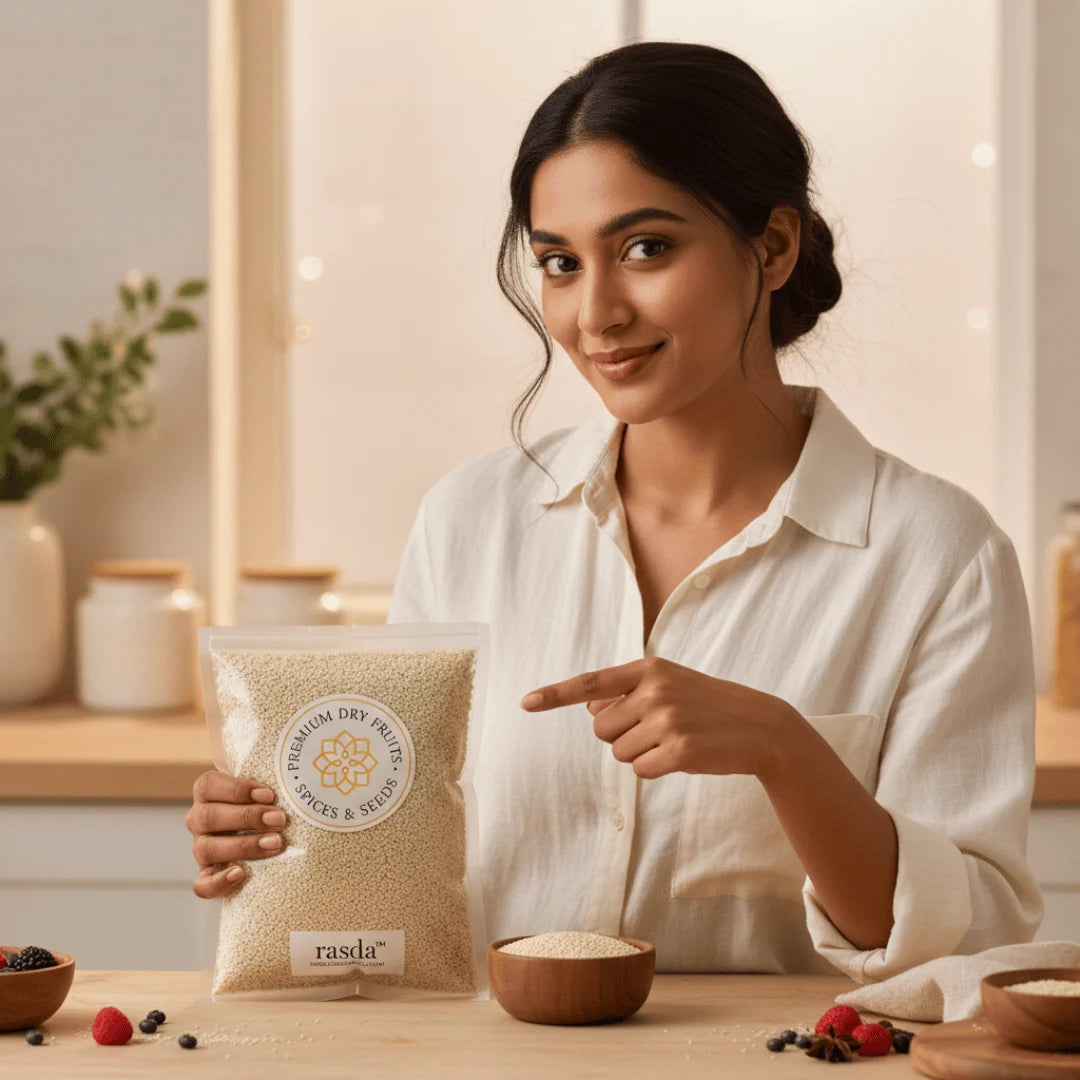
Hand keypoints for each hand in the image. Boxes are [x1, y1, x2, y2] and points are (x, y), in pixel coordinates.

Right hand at [185, 770, 289, 898]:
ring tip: (275, 843)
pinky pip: (202, 885)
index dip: (237, 789)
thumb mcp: (266, 786)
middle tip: (279, 819)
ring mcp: (201, 847)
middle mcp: (199, 819)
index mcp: (207, 792)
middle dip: (248, 817)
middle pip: (209, 817)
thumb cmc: (268, 801)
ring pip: (206, 848)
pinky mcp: (207, 874)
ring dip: (243, 845)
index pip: (209, 785)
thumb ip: (271, 776)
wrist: (266, 829)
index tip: (269, 794)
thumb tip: (298, 770)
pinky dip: (218, 881)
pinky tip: (240, 873)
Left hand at [520, 656, 790, 779]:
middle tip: (656, 728)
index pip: (592, 683)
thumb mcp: (670, 683)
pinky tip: (683, 755)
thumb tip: (591, 709)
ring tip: (674, 739)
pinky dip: (657, 769)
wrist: (759, 726)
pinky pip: (641, 771)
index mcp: (649, 669)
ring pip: (619, 752)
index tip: (525, 703)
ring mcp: (667, 722)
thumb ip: (629, 691)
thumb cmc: (707, 704)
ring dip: (640, 753)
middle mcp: (654, 692)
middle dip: (621, 735)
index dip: (555, 695)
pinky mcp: (679, 753)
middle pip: (601, 730)